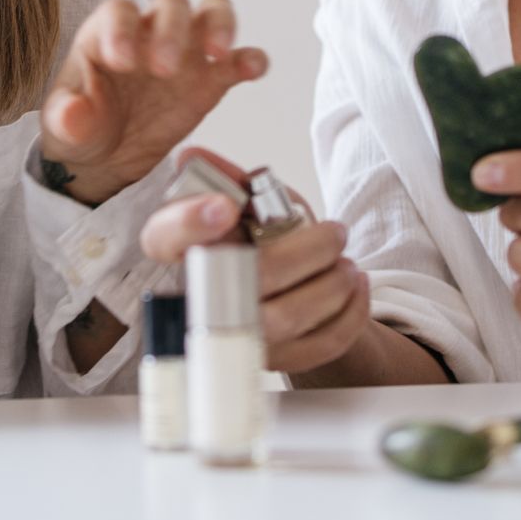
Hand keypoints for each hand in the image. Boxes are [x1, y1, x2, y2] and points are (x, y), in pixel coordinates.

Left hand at [38, 0, 266, 204]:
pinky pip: (238, 59)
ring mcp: (185, 51)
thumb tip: (71, 116)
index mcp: (108, 33)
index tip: (122, 60)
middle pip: (171, 5)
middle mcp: (151, 32)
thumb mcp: (64, 127)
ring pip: (212, 12)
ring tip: (218, 53)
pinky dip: (249, 59)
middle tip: (164, 69)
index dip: (122, 29)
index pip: (119, 12)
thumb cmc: (82, 127)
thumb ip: (66, 118)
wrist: (106, 155)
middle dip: (172, 31)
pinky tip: (251, 69)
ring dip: (220, 26)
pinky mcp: (211, 79)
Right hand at [139, 148, 369, 373]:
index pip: (164, 238)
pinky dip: (350, 314)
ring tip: (346, 264)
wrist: (288, 293)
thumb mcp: (246, 202)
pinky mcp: (270, 361)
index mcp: (184, 251)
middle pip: (247, 275)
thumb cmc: (260, 243)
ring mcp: (233, 336)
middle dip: (308, 251)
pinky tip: (356, 289)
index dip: (188, 223)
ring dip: (332, 285)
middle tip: (336, 234)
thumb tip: (193, 158)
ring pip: (285, 317)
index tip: (224, 206)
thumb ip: (230, 180)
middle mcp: (199, 298)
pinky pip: (318, 345)